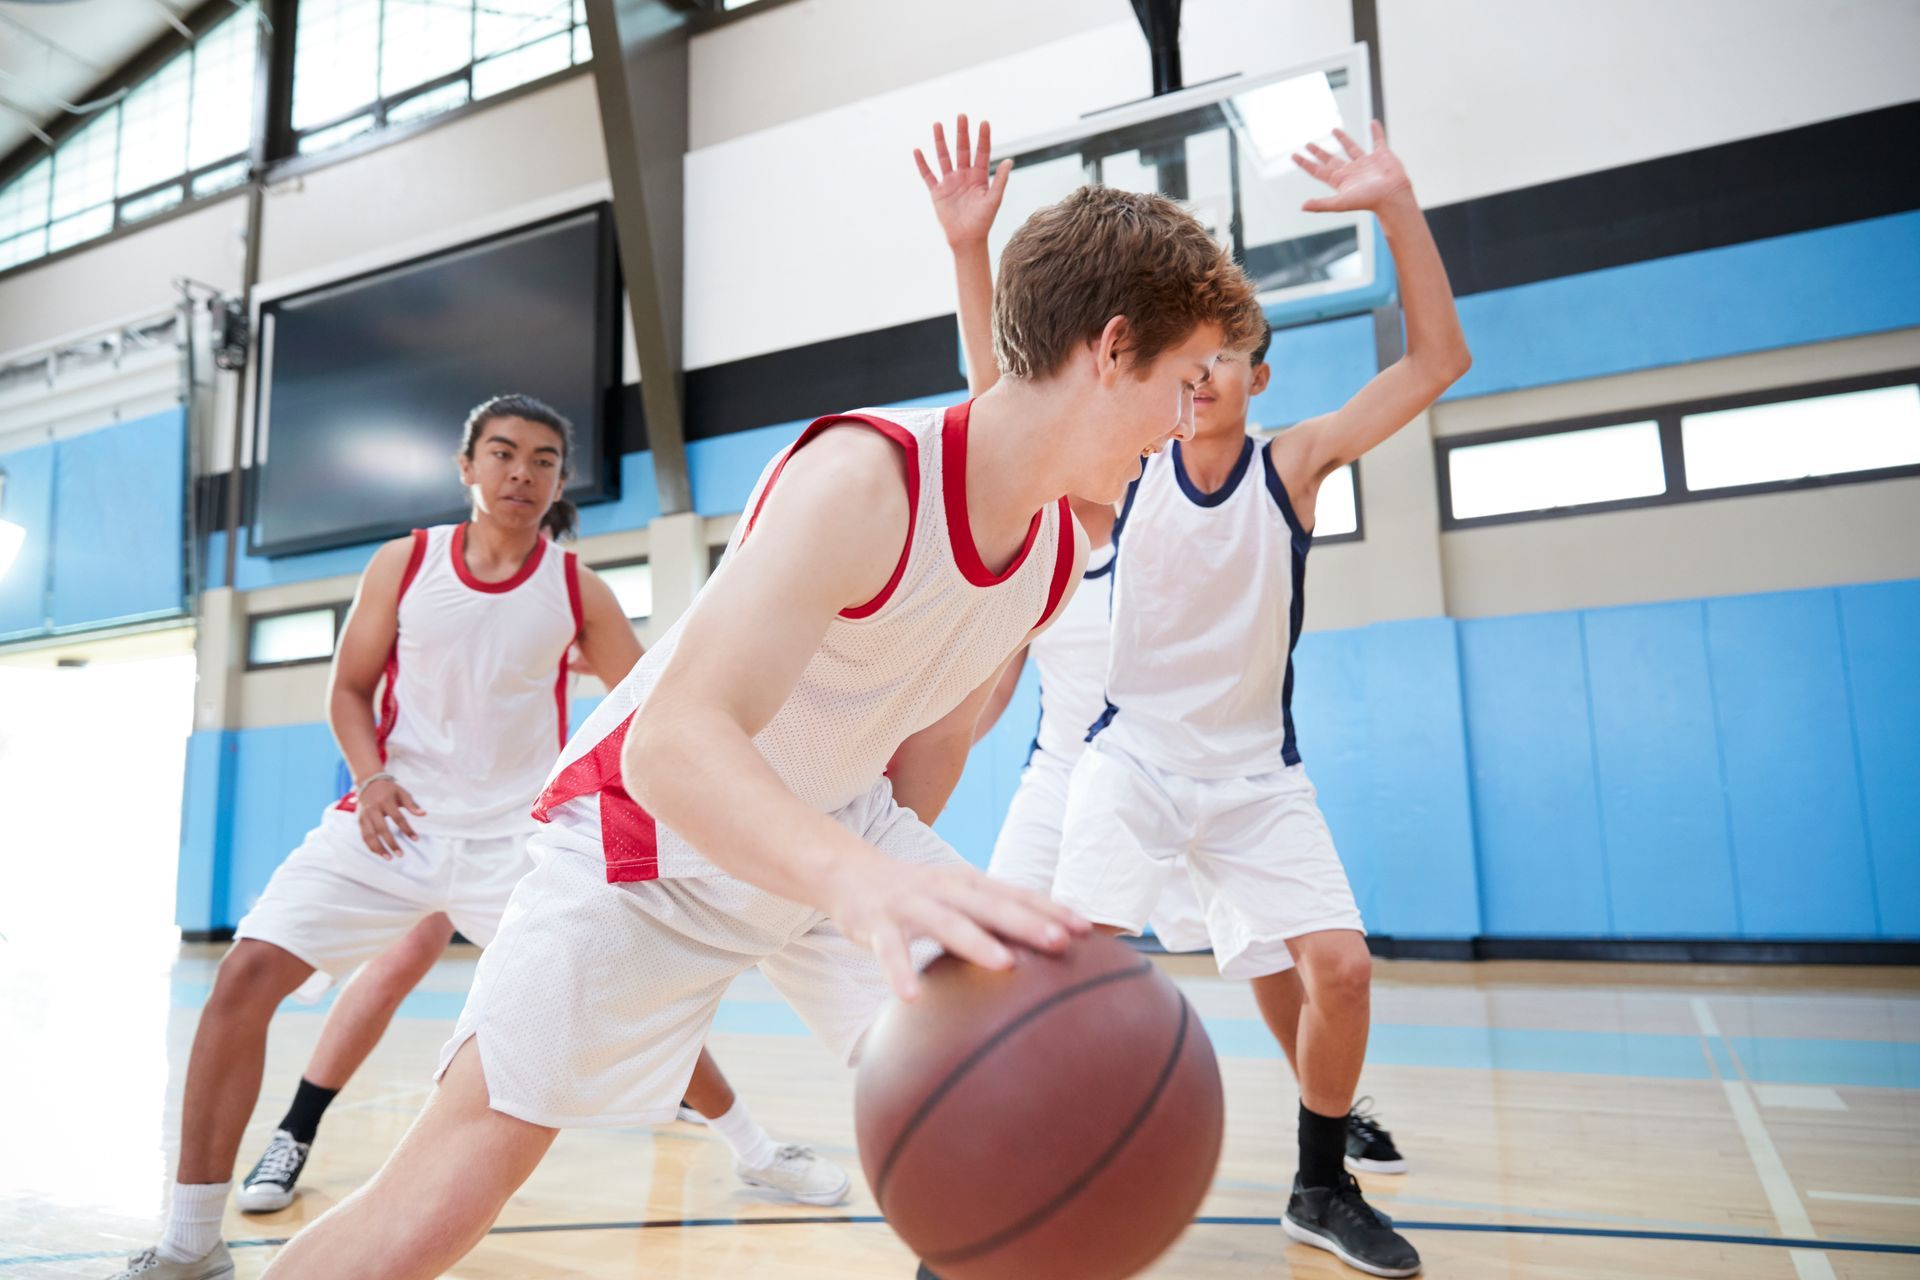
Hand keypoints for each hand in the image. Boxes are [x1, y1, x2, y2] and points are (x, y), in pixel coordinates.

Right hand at [356, 777, 425, 858]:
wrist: (369, 783)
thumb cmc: (389, 790)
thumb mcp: (402, 793)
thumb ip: (412, 804)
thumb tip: (423, 814)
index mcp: (385, 801)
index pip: (397, 818)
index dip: (407, 829)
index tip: (416, 839)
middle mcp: (373, 809)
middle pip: (381, 829)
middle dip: (391, 843)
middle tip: (400, 854)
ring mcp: (364, 815)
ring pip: (369, 835)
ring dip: (378, 848)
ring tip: (388, 858)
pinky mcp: (359, 820)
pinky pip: (364, 836)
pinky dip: (370, 846)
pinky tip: (379, 853)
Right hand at [828, 853, 1088, 999]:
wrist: (850, 871)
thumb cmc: (917, 892)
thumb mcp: (956, 896)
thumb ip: (993, 915)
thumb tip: (1047, 943)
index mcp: (969, 882)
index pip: (1017, 893)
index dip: (1051, 908)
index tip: (1086, 928)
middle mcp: (945, 888)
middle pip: (992, 905)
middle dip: (1027, 922)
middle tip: (1060, 942)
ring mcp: (910, 904)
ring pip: (947, 923)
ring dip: (976, 943)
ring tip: (1004, 965)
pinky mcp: (876, 924)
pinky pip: (889, 951)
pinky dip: (898, 973)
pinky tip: (910, 999)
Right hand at [914, 114, 1011, 248]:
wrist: (967, 239)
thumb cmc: (983, 221)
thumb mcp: (994, 199)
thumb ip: (1001, 180)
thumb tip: (1009, 161)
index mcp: (979, 177)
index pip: (981, 152)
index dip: (982, 138)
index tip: (984, 122)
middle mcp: (964, 176)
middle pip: (962, 150)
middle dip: (962, 133)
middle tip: (962, 115)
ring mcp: (950, 182)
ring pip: (944, 157)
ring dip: (940, 141)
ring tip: (938, 124)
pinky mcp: (937, 191)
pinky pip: (928, 174)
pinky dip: (922, 163)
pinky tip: (917, 151)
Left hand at [1292, 120, 1411, 213]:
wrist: (1393, 196)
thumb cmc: (1368, 201)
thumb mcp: (1341, 202)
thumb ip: (1321, 204)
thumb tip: (1302, 207)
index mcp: (1340, 180)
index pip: (1317, 170)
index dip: (1305, 163)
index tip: (1293, 155)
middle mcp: (1351, 171)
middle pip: (1330, 159)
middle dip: (1319, 152)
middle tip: (1308, 144)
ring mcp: (1366, 163)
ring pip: (1351, 148)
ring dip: (1343, 139)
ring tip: (1334, 130)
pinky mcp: (1382, 156)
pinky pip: (1378, 140)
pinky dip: (1376, 131)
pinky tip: (1372, 122)